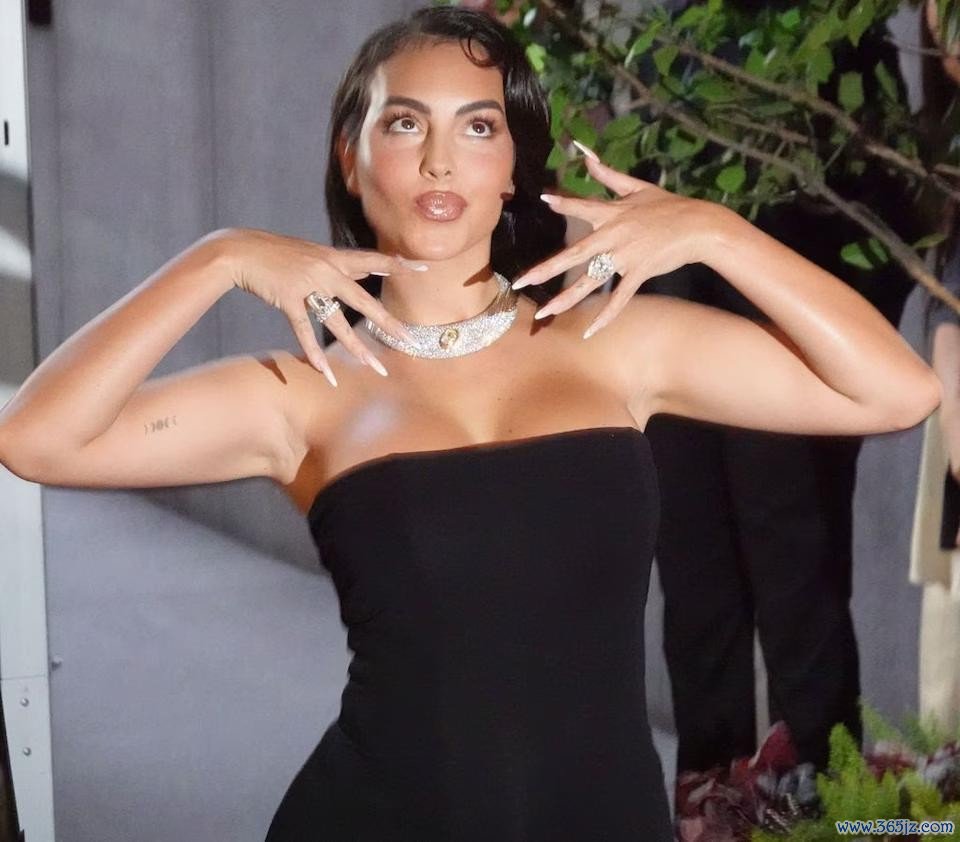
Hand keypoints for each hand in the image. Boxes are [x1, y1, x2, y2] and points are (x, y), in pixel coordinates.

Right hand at [211, 227, 422, 385]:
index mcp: (334, 258)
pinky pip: (304, 331)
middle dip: (387, 322)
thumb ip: (338, 265)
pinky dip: (313, 354)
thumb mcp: (312, 254)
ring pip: (337, 322)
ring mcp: (308, 285)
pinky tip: (324, 373)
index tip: (424, 271)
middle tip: (410, 341)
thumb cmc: (277, 253)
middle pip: (364, 300)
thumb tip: (362, 271)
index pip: (373, 260)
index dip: (399, 265)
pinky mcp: (288, 300)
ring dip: (356, 347)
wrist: (241, 250)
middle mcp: (326, 271)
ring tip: (374, 367)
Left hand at [511, 144, 718, 338]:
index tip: (545, 199)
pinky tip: (590, 332)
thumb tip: (584, 153)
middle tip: (522, 282)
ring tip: (545, 312)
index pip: (582, 207)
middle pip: (574, 254)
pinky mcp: (638, 273)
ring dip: (566, 298)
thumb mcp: (637, 186)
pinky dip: (606, 316)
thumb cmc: (668, 205)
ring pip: (590, 281)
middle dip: (545, 269)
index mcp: (611, 213)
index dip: (564, 203)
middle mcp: (613, 236)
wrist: (699, 226)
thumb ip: (607, 174)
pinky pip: (619, 298)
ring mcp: (625, 257)